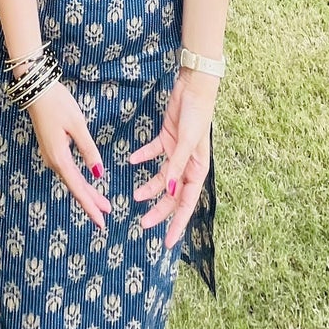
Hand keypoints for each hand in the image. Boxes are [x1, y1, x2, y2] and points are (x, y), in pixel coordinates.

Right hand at [27, 81, 112, 228]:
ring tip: (101, 204)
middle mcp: (53, 160)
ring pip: (71, 180)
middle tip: (106, 215)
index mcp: (59, 157)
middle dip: (90, 201)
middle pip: (74, 187)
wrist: (36, 89)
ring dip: (85, 192)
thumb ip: (88, 149)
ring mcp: (50, 155)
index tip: (102, 222)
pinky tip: (85, 184)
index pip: (78, 188)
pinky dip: (78, 181)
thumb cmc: (58, 103)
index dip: (91, 205)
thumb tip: (99, 174)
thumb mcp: (77, 124)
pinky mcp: (51, 149)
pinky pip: (67, 171)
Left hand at [129, 70, 216, 247]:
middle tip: (143, 224)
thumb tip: (169, 191)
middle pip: (172, 194)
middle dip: (159, 210)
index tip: (168, 243)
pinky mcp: (168, 137)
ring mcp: (177, 151)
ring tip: (134, 196)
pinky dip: (143, 157)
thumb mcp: (187, 143)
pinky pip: (153, 152)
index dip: (177, 223)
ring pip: (162, 177)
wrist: (194, 86)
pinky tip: (131, 160)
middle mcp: (188, 164)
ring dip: (149, 186)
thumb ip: (176, 166)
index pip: (186, 203)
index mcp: (198, 169)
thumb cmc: (197, 114)